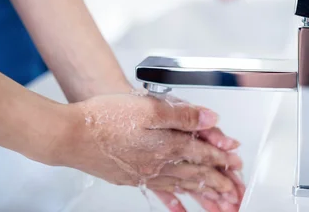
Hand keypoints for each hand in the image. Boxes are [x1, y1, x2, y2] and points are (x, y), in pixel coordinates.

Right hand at [49, 93, 243, 209]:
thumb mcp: (149, 106)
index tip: (236, 163)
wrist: (72, 134)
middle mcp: (159, 163)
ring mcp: (145, 173)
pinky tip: (180, 210)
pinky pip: (161, 193)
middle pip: (197, 174)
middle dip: (219, 183)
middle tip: (235, 192)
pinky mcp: (132, 177)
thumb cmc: (105, 118)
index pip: (204, 153)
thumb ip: (183, 114)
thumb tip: (210, 119)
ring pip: (183, 186)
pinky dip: (175, 202)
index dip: (222, 157)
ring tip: (219, 204)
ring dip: (204, 195)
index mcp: (167, 143)